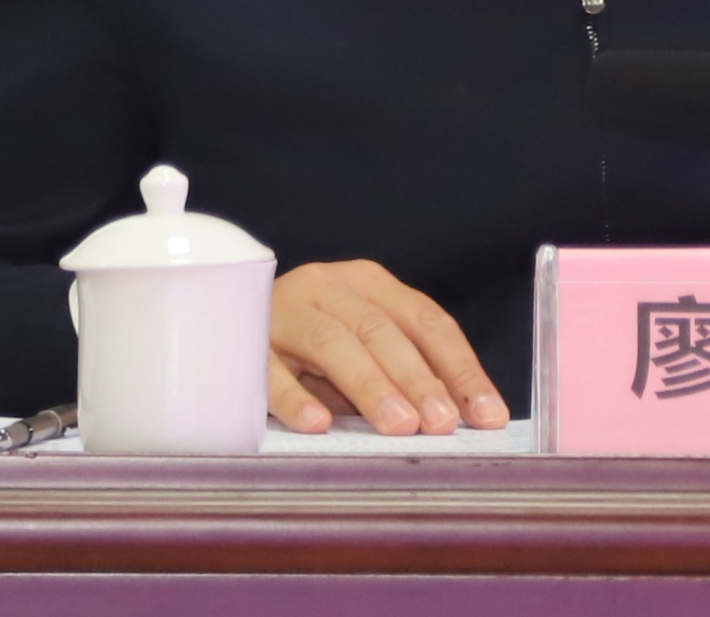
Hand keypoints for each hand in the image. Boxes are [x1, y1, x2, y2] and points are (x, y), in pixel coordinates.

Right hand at [267, 259, 510, 435]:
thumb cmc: (308, 344)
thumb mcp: (360, 345)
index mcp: (369, 283)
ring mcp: (285, 310)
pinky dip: (297, 398)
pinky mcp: (244, 342)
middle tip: (442, 424)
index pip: (426, 320)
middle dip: (418, 379)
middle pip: (382, 331)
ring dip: (371, 386)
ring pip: (334, 344)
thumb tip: (457, 419)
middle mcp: (329, 286)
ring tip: (399, 426)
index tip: (488, 414)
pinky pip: (271, 371)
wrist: (220, 316)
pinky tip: (319, 425)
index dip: (461, 367)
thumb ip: (400, 370)